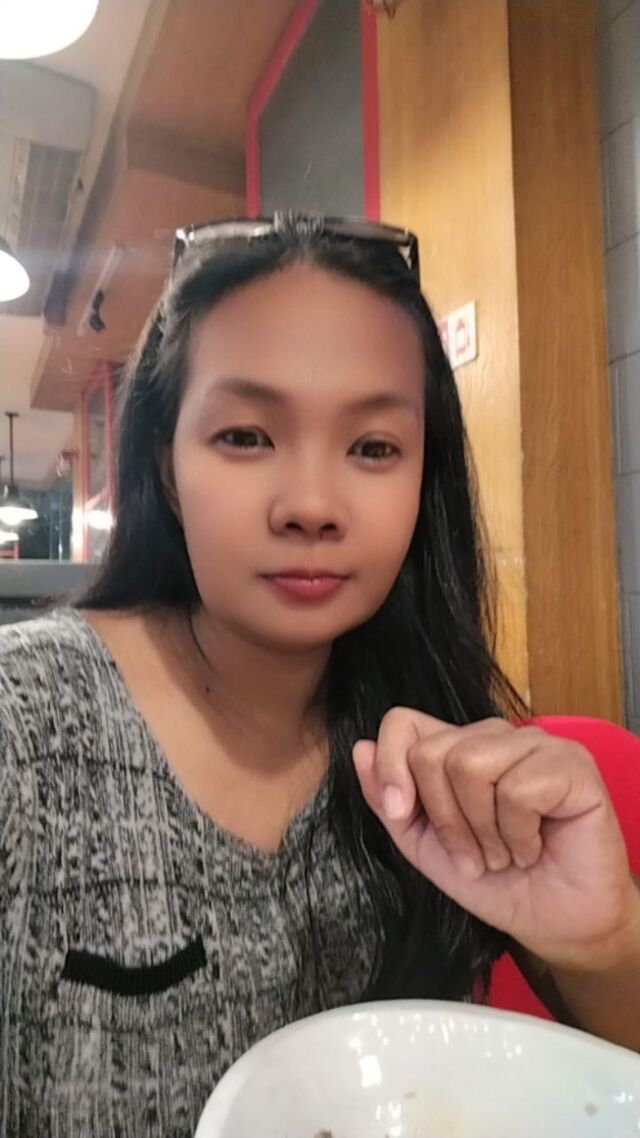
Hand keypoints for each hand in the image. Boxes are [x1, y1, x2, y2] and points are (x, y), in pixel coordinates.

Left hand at [353, 709, 639, 970]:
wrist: (554, 925)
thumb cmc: (494, 882)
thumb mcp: (424, 846)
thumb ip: (389, 800)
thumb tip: (361, 747)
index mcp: (458, 747)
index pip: (403, 722)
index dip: (391, 766)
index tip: (400, 814)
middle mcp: (496, 736)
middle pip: (432, 751)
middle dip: (444, 818)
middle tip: (474, 854)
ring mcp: (537, 744)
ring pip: (471, 764)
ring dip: (482, 831)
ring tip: (504, 854)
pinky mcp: (573, 765)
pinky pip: (519, 789)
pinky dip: (519, 835)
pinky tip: (534, 848)